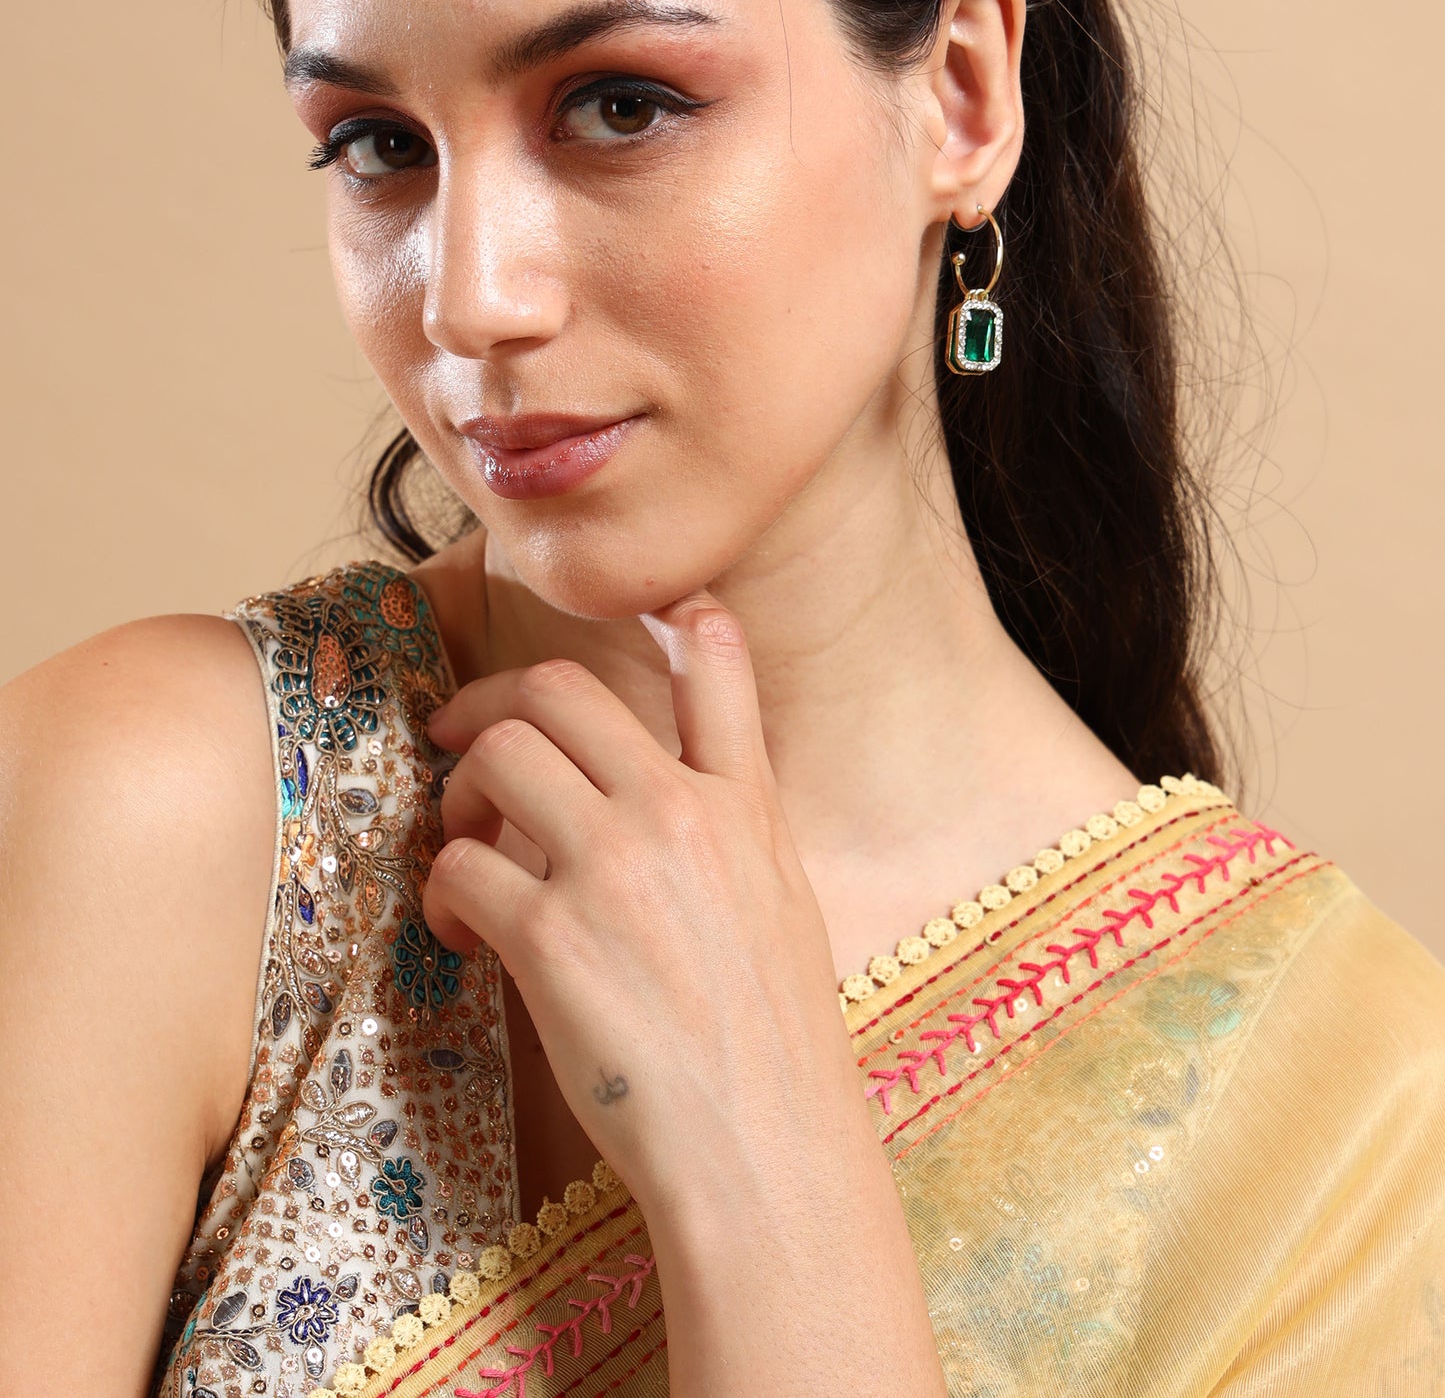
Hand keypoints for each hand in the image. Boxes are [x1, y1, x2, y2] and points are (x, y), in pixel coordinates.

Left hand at [420, 591, 857, 1212]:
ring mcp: (614, 869)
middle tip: (461, 742)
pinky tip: (456, 928)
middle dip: (491, 705)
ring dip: (457, 794)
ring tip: (463, 847)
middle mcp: (680, 813)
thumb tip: (686, 787)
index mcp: (746, 805)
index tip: (643, 619)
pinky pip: (460, 864)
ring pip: (496, 755)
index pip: (716, 665)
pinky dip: (440, 889)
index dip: (675, 621)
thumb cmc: (776, 1050)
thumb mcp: (785, 906)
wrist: (768, 1156)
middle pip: (557, 689)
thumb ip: (736, 827)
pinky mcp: (551, 938)